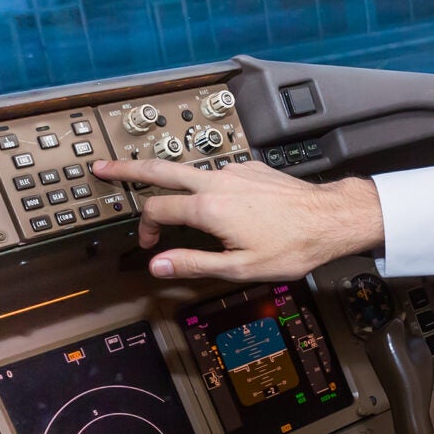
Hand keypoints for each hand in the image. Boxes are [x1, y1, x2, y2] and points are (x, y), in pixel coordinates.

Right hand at [95, 154, 383, 283]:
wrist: (331, 219)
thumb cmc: (292, 247)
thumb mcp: (240, 267)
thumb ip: (193, 264)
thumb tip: (156, 264)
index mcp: (209, 207)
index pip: (157, 210)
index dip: (145, 228)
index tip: (149, 245)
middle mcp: (217, 181)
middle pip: (161, 169)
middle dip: (128, 168)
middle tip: (102, 166)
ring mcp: (234, 171)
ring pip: (191, 171)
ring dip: (170, 179)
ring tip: (161, 189)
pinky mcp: (250, 168)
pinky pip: (217, 174)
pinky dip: (204, 184)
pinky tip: (216, 202)